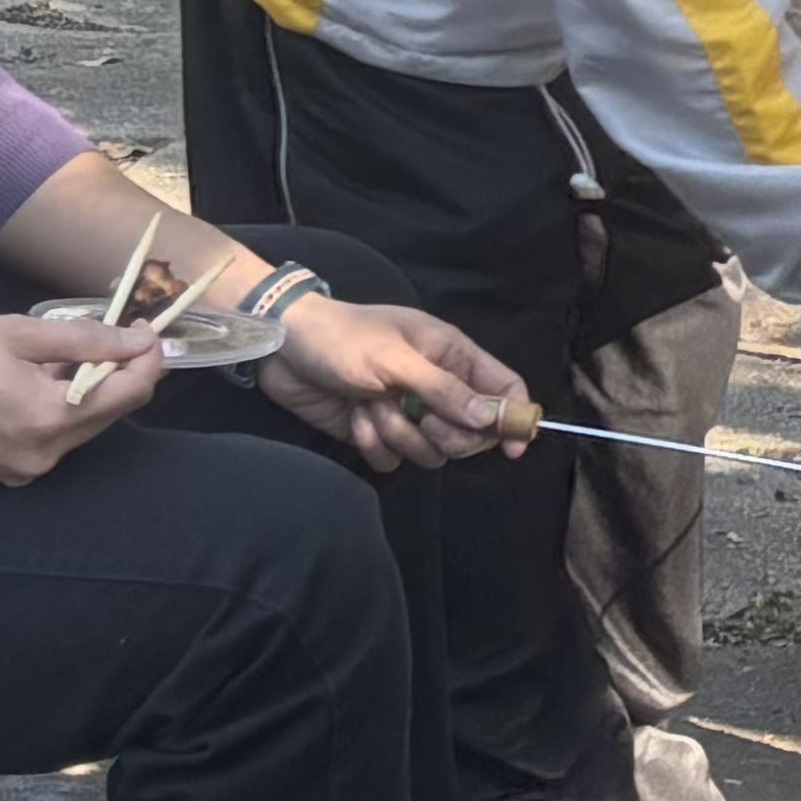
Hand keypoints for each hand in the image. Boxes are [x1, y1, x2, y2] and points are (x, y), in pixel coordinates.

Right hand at [0, 314, 161, 481]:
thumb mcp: (17, 334)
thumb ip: (85, 339)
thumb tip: (137, 341)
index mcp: (51, 420)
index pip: (130, 394)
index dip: (148, 358)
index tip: (147, 328)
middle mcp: (43, 456)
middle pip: (108, 412)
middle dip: (118, 372)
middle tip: (113, 332)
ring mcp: (21, 471)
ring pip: (79, 425)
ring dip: (84, 389)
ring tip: (59, 353)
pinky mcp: (1, 472)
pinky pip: (48, 438)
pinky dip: (55, 408)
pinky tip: (33, 381)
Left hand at [263, 298, 529, 469]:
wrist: (285, 350)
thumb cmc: (344, 340)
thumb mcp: (397, 360)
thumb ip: (446, 390)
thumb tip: (492, 419)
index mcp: (452, 356)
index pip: (504, 387)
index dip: (515, 416)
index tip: (512, 446)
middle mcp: (437, 387)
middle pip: (472, 432)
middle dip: (446, 434)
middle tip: (421, 419)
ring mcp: (408, 413)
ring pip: (432, 452)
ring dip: (401, 436)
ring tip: (373, 407)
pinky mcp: (379, 433)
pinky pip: (393, 460)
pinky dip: (374, 445)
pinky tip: (356, 419)